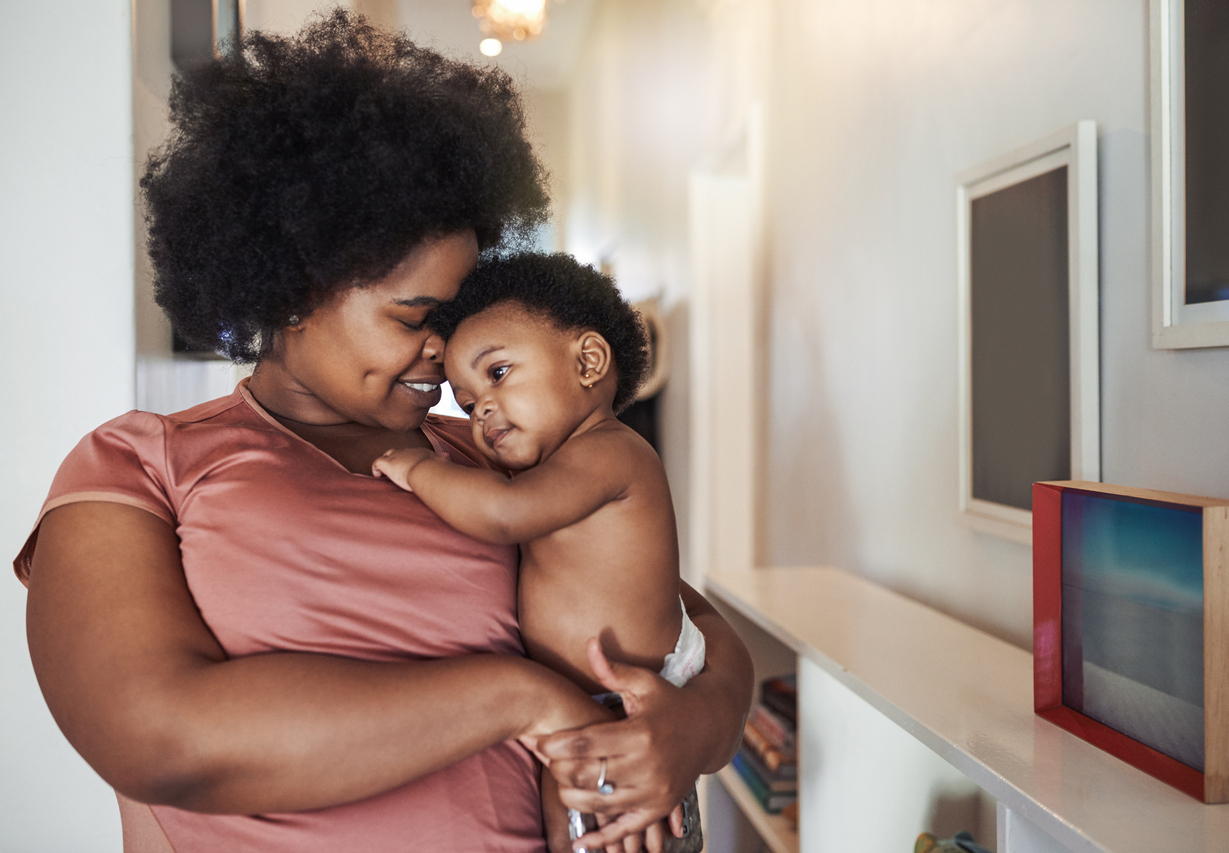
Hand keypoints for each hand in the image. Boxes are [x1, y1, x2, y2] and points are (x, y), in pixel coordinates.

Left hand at [371, 447, 438, 490]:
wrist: (426, 471)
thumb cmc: (436, 470)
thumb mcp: (442, 463)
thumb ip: (444, 459)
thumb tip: (448, 456)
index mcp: (420, 452)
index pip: (412, 453)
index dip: (409, 460)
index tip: (409, 468)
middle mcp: (407, 451)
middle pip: (398, 451)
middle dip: (395, 458)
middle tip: (395, 469)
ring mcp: (396, 456)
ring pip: (387, 454)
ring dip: (386, 463)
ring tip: (385, 473)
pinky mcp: (387, 463)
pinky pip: (376, 463)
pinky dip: (375, 469)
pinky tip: (377, 476)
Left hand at [538, 639, 700, 850]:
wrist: (710, 728)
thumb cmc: (670, 701)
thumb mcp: (645, 683)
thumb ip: (613, 669)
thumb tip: (588, 643)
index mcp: (640, 733)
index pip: (587, 743)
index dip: (558, 745)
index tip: (541, 742)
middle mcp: (648, 765)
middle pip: (588, 775)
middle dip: (560, 770)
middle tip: (547, 763)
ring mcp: (654, 791)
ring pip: (600, 803)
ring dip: (573, 798)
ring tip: (560, 786)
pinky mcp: (658, 808)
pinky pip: (625, 828)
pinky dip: (603, 839)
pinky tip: (581, 845)